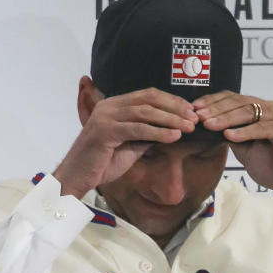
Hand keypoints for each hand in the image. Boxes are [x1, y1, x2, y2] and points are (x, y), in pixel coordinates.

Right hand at [54, 86, 197, 198]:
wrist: (78, 177)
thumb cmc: (103, 163)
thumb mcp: (130, 144)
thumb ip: (147, 133)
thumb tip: (173, 128)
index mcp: (114, 104)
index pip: (148, 95)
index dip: (172, 100)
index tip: (190, 110)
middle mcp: (109, 106)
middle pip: (149, 99)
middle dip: (175, 108)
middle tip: (194, 118)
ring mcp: (105, 116)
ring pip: (145, 112)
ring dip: (170, 119)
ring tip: (188, 128)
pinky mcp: (104, 131)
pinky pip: (137, 129)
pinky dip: (158, 132)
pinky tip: (173, 137)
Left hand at [193, 91, 272, 201]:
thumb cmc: (269, 165)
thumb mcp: (242, 148)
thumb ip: (228, 134)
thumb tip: (205, 125)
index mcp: (258, 109)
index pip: (232, 98)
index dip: (212, 102)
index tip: (193, 109)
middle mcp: (270, 108)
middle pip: (238, 102)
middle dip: (216, 109)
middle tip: (198, 116)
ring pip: (249, 112)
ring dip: (227, 118)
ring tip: (209, 125)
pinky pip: (263, 128)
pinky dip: (245, 131)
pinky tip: (230, 135)